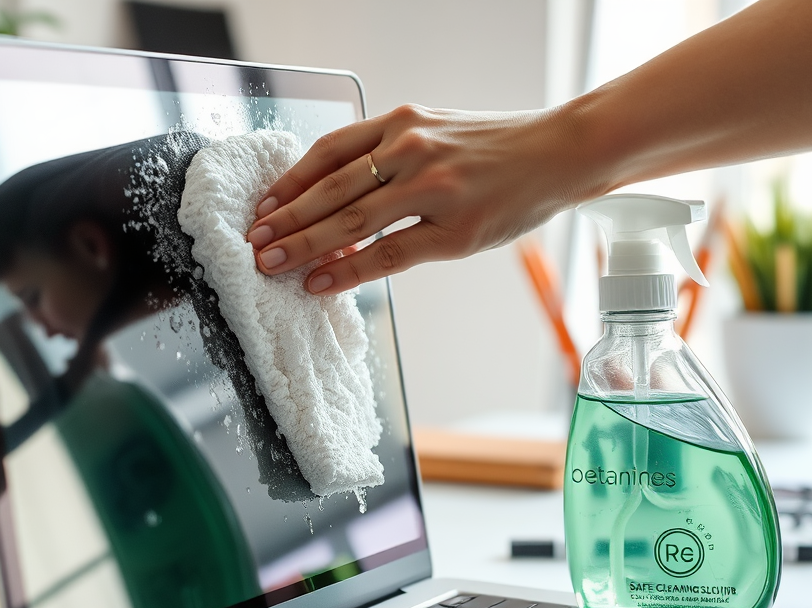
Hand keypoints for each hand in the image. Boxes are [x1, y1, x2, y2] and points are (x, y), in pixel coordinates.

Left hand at [246, 104, 602, 293]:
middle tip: (253, 242)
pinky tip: (321, 281)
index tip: (263, 206)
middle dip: (285, 219)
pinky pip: (387, 254)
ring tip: (272, 263)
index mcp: (401, 122)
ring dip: (304, 245)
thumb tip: (341, 194)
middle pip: (330, 189)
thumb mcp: (437, 132)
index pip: (328, 153)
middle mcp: (410, 149)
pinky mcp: (453, 230)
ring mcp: (432, 189)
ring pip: (350, 222)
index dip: (290, 182)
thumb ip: (391, 154)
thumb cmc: (495, 148)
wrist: (558, 153)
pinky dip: (348, 270)